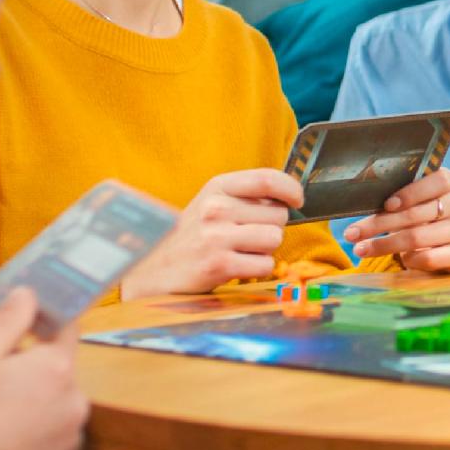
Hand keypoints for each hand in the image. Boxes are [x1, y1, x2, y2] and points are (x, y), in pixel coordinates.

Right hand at [0, 288, 87, 449]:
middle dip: (30, 366)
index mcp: (57, 369)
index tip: (29, 316)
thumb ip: (7, 322)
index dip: (46, 319)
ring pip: (53, 401)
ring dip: (30, 399)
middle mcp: (75, 400)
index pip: (66, 327)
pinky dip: (31, 429)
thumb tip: (28, 295)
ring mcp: (70, 435)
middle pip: (57, 367)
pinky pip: (50, 431)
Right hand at [121, 169, 302, 298]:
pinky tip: (235, 267)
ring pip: (275, 239)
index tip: (298, 200)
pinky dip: (257, 270)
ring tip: (240, 252)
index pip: (267, 179)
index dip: (291, 189)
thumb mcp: (211, 204)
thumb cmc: (191, 237)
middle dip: (271, 227)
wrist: (152, 270)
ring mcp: (217, 236)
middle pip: (278, 214)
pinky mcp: (219, 264)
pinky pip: (265, 265)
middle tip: (245, 237)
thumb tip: (289, 198)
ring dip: (265, 250)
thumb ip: (245, 197)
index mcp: (216, 187)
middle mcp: (216, 208)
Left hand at [343, 168, 449, 272]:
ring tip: (361, 249)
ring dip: (385, 244)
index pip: (436, 181)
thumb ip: (396, 197)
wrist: (443, 242)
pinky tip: (399, 260)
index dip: (410, 193)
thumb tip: (361, 200)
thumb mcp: (412, 200)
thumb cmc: (420, 214)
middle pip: (417, 213)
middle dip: (380, 224)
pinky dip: (411, 259)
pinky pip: (431, 258)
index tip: (386, 205)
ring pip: (418, 237)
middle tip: (352, 234)